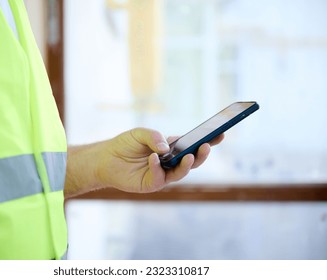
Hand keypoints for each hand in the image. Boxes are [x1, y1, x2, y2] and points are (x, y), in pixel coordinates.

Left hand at [97, 128, 223, 192]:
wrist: (105, 158)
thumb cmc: (124, 145)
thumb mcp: (140, 133)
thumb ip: (154, 137)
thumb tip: (166, 149)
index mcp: (171, 149)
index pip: (191, 145)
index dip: (207, 140)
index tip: (221, 133)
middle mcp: (170, 162)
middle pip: (192, 161)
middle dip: (202, 154)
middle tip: (207, 146)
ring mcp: (162, 174)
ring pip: (181, 172)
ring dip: (187, 164)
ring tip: (189, 156)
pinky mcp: (152, 184)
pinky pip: (160, 177)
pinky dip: (158, 166)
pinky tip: (154, 157)